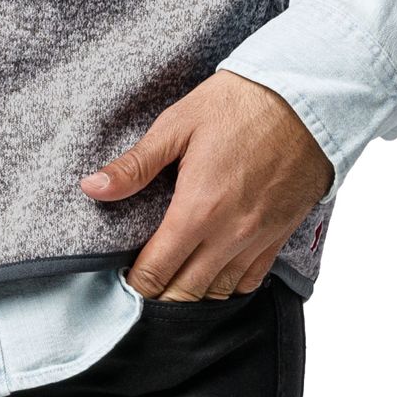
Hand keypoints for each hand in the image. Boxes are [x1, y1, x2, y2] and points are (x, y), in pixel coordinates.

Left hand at [79, 70, 333, 300]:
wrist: (305, 98)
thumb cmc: (238, 104)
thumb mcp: (178, 125)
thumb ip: (135, 165)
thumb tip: (91, 188)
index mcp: (197, 210)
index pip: (156, 272)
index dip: (134, 284)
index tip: (121, 280)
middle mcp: (229, 235)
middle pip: (185, 294)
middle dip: (159, 297)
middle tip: (142, 289)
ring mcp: (258, 239)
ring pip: (218, 293)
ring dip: (192, 294)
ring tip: (172, 285)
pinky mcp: (280, 235)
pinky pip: (251, 281)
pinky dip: (228, 286)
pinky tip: (212, 274)